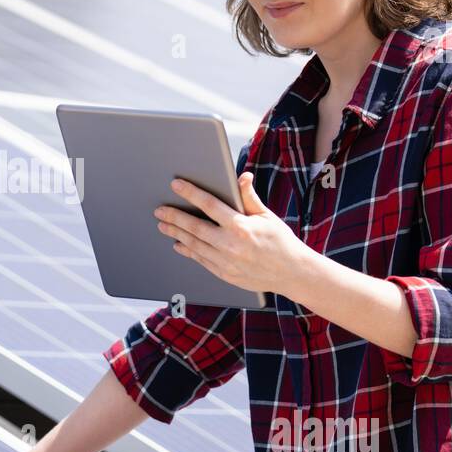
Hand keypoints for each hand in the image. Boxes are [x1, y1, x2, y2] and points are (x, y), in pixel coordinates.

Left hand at [154, 171, 310, 296]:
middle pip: (195, 227)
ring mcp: (226, 262)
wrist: (292, 273)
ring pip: (194, 245)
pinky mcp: (225, 274)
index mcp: (241, 226)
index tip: (176, 185)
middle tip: (160, 210)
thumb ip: (249, 197)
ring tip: (163, 225)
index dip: (191, 193)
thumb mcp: (267, 216)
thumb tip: (243, 177)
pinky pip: (201, 260)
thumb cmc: (280, 242)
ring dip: (176, 234)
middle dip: (174, 217)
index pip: (210, 205)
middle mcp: (231, 245)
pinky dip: (188, 251)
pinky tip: (178, 244)